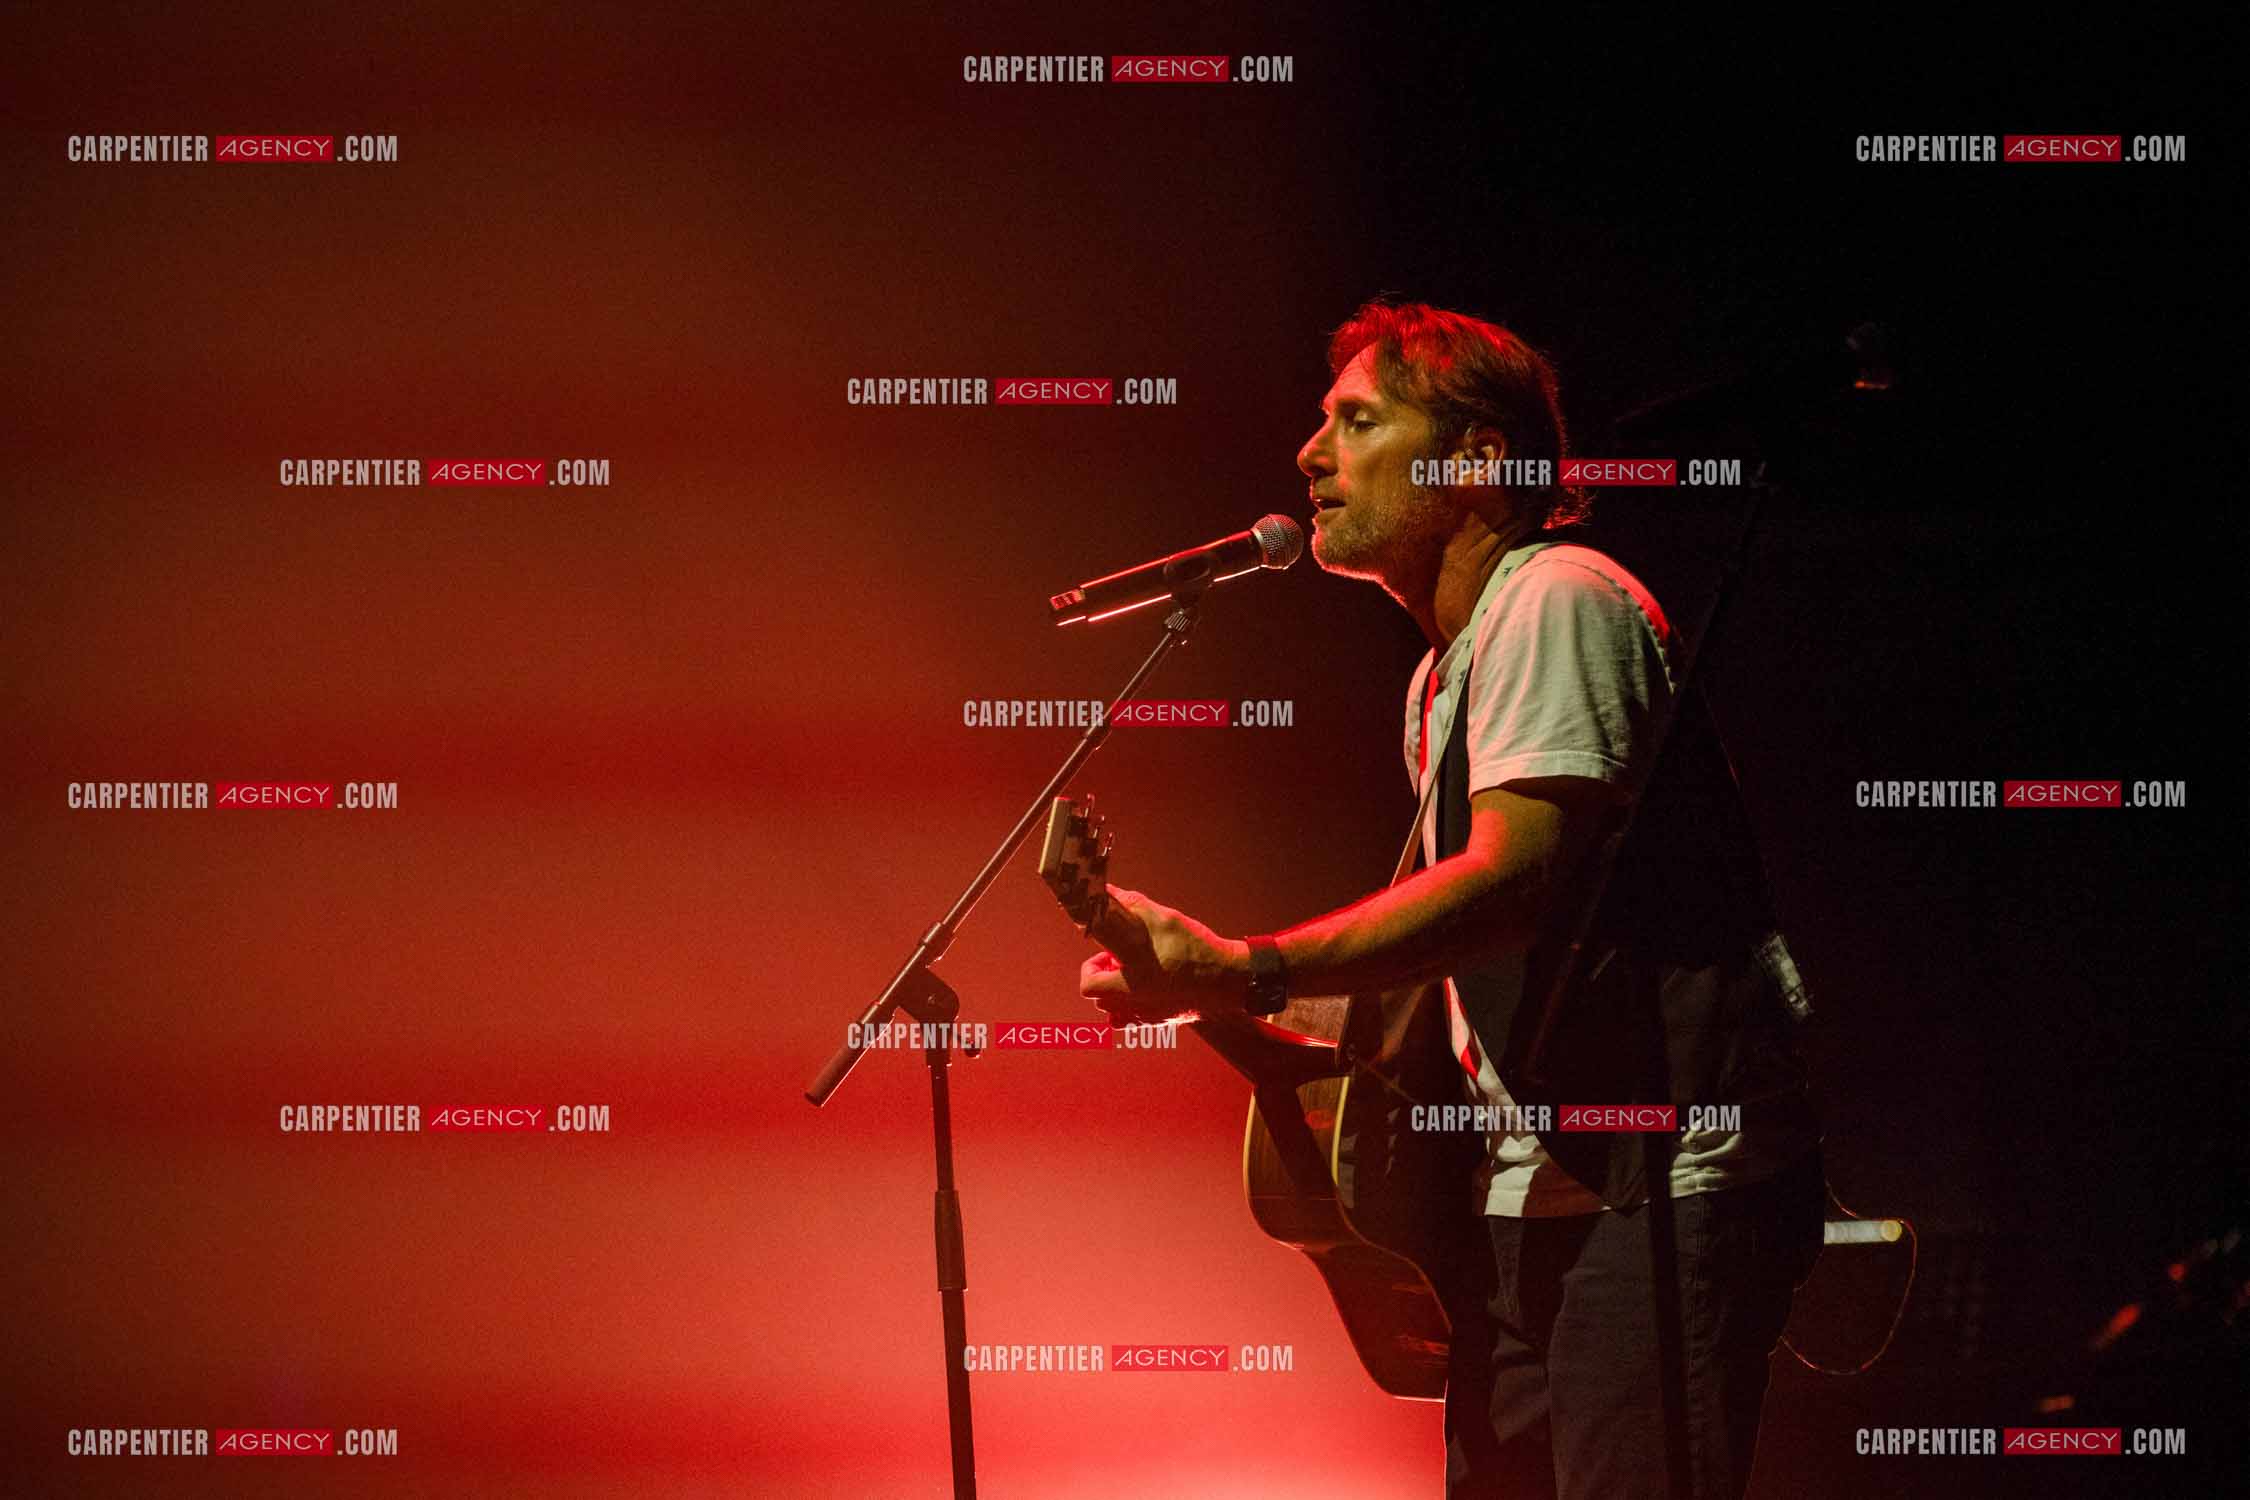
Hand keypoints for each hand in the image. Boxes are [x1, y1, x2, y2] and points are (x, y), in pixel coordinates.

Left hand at [1077, 886, 1249, 1025]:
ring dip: (1115, 989)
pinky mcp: (1158, 1020)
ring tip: (1135, 971)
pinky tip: (1149, 984)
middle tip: (1120, 959)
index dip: (1091, 965)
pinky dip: (1131, 1003)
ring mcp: (1145, 1015)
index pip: (1088, 981)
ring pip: (1111, 1009)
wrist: (1228, 980)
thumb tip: (1110, 891)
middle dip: (1102, 975)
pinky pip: (1131, 1017)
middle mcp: (1133, 1003)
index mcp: (1130, 981)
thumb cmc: (1195, 949)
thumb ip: (1133, 905)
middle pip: (1096, 997)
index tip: (1105, 952)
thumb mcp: (1164, 919)